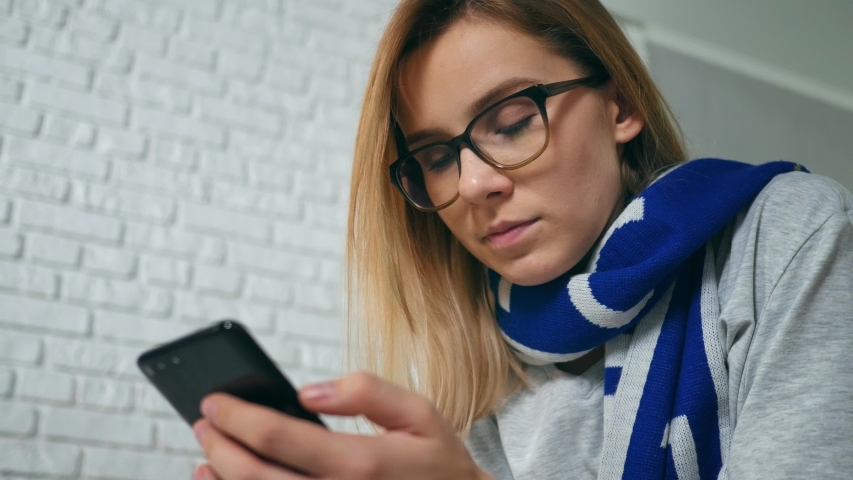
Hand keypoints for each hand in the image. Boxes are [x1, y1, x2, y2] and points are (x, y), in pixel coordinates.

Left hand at [192, 371, 493, 479]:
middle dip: (219, 446)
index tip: (215, 401)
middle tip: (203, 423)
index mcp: (359, 463)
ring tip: (205, 458)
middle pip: (254, 476)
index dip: (237, 416)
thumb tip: (308, 389)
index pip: (277, 437)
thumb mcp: (419, 413)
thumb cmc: (438, 464)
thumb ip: (366, 392)